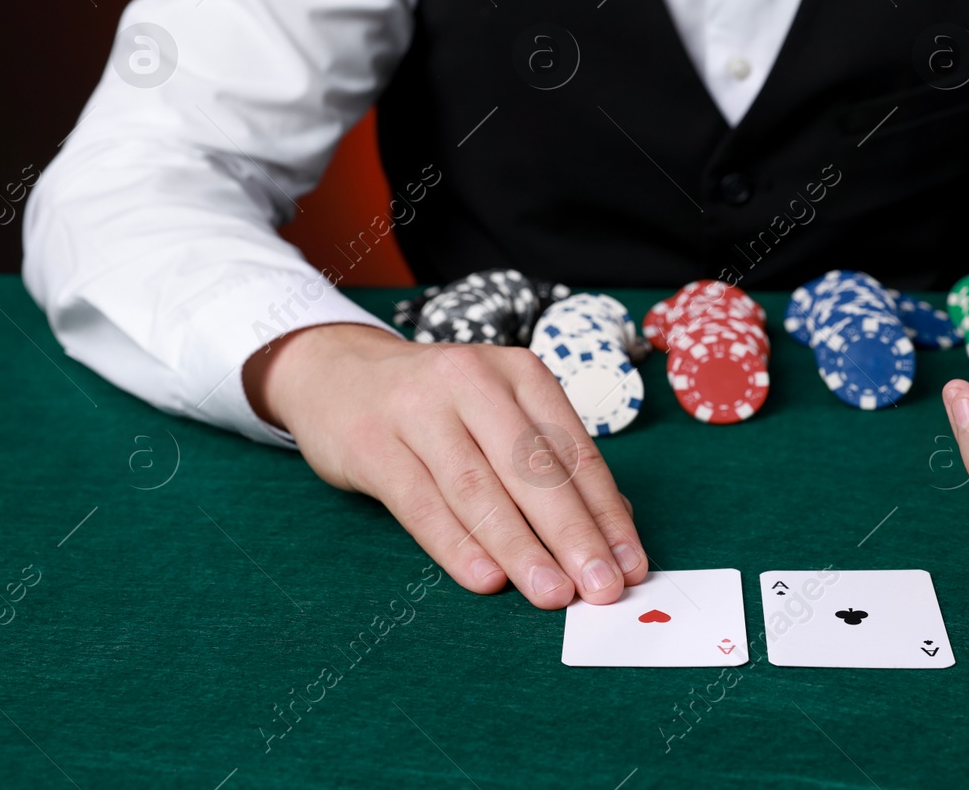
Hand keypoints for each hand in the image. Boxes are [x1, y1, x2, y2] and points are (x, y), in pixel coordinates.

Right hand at [243, 323, 647, 607]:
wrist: (337, 374)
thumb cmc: (438, 408)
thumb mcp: (499, 415)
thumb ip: (549, 464)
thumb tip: (614, 528)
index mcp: (520, 373)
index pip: (574, 451)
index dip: (606, 512)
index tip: (631, 564)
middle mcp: (474, 381)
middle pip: (533, 467)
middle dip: (574, 534)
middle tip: (602, 588)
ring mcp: (419, 409)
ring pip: (480, 488)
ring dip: (521, 548)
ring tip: (552, 594)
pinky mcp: (372, 443)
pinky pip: (422, 503)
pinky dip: (457, 545)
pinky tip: (487, 580)